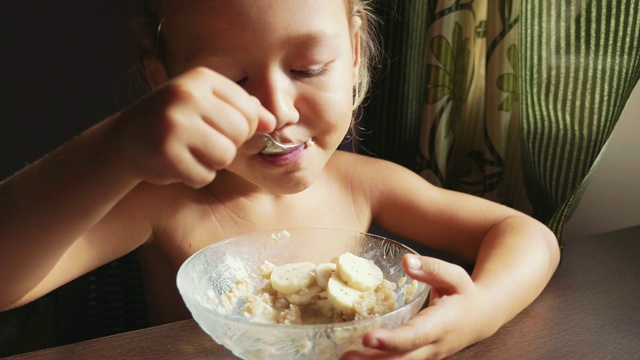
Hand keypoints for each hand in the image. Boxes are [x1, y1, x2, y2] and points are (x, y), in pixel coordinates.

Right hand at [111, 67, 275, 187]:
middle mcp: (186, 95)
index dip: (244, 127)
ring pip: (225, 156)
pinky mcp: (165, 154)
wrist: (123, 141)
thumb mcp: (207, 106)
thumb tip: (273, 123)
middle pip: (240, 132)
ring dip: (213, 163)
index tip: (222, 129)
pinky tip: (176, 164)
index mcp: (200, 78)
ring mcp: (173, 124)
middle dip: (228, 145)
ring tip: (190, 153)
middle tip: (203, 143)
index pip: (249, 109)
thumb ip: (243, 111)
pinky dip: (195, 177)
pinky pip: (204, 175)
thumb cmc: (175, 123)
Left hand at [340, 255, 497, 359]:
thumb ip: (431, 268)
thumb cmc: (465, 294)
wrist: (482, 318)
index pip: (414, 336)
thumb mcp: (455, 275)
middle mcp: (433, 346)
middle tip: (346, 356)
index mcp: (442, 324)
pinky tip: (356, 358)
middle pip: (402, 358)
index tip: (368, 337)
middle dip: (373, 359)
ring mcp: (427, 356)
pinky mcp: (419, 358)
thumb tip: (407, 261)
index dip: (392, 340)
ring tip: (343, 359)